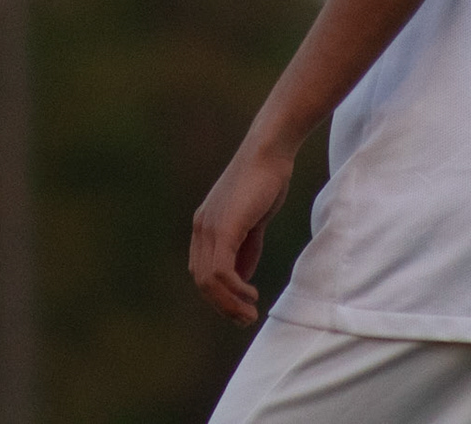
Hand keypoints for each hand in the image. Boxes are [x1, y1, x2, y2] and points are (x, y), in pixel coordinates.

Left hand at [190, 142, 293, 325]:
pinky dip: (234, 289)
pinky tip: (251, 293)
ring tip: (249, 312)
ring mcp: (209, 228)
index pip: (203, 271)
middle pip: (202, 281)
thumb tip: (240, 278)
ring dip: (229, 303)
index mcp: (205, 225)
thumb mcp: (254, 220)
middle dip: (223, 305)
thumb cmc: (266, 180)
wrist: (270, 152)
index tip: (241, 305)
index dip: (219, 294)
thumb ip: (246, 248)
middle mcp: (201, 228)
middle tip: (246, 318)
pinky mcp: (222, 228)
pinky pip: (221, 271)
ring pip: (209, 281)